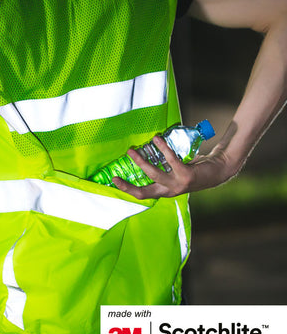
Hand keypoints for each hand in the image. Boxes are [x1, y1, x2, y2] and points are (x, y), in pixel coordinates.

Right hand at [112, 136, 231, 198]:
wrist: (219, 171)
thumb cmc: (194, 169)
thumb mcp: (175, 172)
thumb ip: (163, 168)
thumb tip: (144, 151)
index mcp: (165, 191)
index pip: (142, 195)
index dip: (127, 189)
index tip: (114, 180)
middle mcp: (170, 191)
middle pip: (143, 192)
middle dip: (127, 184)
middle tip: (114, 174)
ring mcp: (178, 185)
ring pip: (154, 175)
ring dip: (141, 162)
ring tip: (132, 150)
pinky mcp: (186, 175)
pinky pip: (170, 160)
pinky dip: (162, 148)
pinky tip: (157, 139)